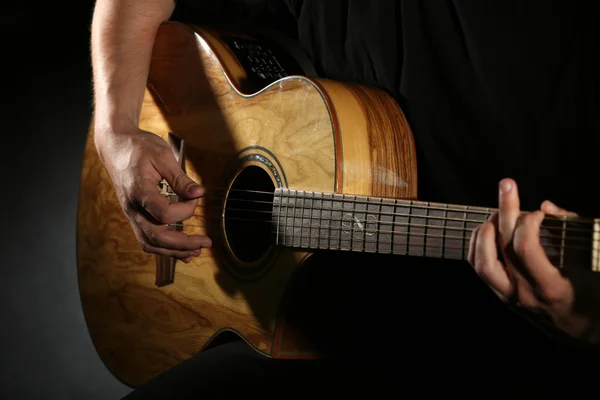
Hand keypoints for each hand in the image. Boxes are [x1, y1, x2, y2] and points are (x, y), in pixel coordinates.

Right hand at [95, 126, 211, 262]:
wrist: (115, 147)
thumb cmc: (139, 148)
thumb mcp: (163, 156)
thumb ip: (180, 179)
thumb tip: (199, 193)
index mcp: (139, 191)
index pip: (165, 214)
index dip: (185, 210)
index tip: (196, 197)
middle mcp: (133, 207)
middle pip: (157, 237)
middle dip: (184, 244)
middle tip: (206, 243)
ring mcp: (131, 214)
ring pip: (150, 243)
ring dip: (174, 251)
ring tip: (195, 252)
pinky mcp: (134, 216)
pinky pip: (146, 238)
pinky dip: (164, 248)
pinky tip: (180, 251)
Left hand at [468, 178, 599, 343]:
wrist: (582, 329)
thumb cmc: (592, 293)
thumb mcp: (592, 264)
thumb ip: (572, 232)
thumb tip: (547, 206)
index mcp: (551, 288)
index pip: (525, 249)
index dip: (528, 222)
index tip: (539, 211)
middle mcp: (525, 294)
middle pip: (501, 249)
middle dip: (504, 211)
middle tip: (508, 185)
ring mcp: (509, 297)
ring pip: (482, 263)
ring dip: (485, 231)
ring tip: (497, 211)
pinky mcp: (501, 296)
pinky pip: (479, 269)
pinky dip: (478, 245)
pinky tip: (487, 228)